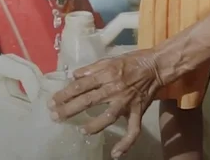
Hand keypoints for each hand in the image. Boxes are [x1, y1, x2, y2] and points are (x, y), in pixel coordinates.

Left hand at [50, 49, 164, 157]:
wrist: (157, 66)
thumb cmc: (132, 61)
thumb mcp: (110, 59)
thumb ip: (91, 69)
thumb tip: (74, 77)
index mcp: (106, 74)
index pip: (80, 85)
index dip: (65, 94)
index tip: (52, 102)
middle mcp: (114, 88)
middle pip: (88, 100)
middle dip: (69, 109)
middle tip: (55, 116)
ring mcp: (126, 102)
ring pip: (108, 116)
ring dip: (93, 125)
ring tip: (80, 130)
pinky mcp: (138, 111)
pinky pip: (133, 130)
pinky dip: (126, 143)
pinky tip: (115, 154)